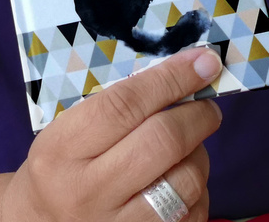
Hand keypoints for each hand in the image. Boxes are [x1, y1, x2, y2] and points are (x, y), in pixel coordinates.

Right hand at [0, 46, 223, 221]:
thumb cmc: (63, 167)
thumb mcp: (68, 132)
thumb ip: (117, 106)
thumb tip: (183, 73)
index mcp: (62, 150)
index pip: (125, 104)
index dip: (171, 78)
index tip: (203, 61)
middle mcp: (87, 192)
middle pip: (162, 142)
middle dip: (198, 115)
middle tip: (207, 105)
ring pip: (186, 180)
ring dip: (200, 153)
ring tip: (189, 146)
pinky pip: (193, 212)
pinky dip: (198, 190)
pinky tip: (180, 180)